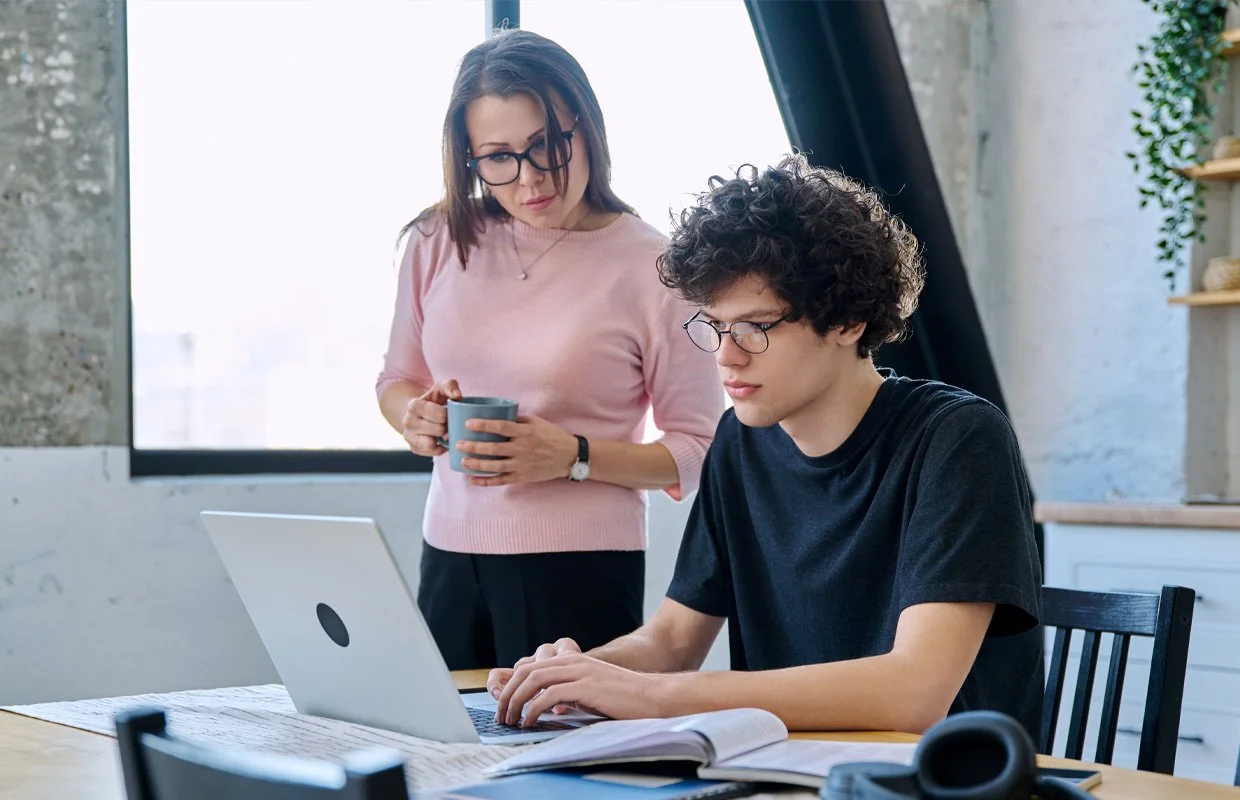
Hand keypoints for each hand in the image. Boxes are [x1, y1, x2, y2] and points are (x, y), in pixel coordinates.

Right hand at [401, 379, 460, 456]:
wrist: (416, 413)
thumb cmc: (433, 400)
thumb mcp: (440, 389)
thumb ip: (450, 386)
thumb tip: (457, 396)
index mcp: (414, 405)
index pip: (439, 415)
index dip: (449, 415)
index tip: (449, 412)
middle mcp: (408, 422)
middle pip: (438, 430)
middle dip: (447, 426)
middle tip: (449, 422)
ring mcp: (409, 436)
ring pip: (432, 444)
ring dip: (443, 438)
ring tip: (446, 431)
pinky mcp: (414, 448)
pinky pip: (432, 453)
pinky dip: (441, 448)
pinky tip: (443, 440)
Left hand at [456, 414, 577, 486]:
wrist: (569, 456)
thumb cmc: (552, 436)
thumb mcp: (537, 422)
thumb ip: (518, 419)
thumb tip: (498, 414)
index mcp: (525, 432)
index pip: (500, 427)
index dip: (483, 425)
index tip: (468, 423)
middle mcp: (521, 449)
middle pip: (493, 448)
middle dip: (474, 447)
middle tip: (458, 444)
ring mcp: (521, 464)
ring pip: (494, 466)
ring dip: (477, 464)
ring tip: (463, 461)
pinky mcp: (522, 477)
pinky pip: (501, 480)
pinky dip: (486, 481)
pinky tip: (473, 480)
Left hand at [491, 648, 669, 726]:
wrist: (653, 696)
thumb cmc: (624, 698)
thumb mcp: (590, 690)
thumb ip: (568, 691)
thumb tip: (544, 704)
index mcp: (573, 660)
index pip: (531, 666)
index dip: (512, 684)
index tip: (504, 704)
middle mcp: (573, 661)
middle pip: (526, 671)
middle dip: (507, 694)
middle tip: (501, 715)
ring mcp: (579, 671)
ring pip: (533, 680)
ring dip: (516, 702)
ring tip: (510, 720)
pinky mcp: (585, 686)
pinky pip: (548, 695)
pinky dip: (533, 709)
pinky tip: (529, 722)